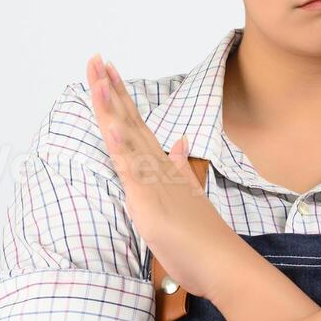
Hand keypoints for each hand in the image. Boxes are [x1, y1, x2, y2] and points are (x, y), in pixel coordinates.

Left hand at [84, 54, 250, 302]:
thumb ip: (178, 170)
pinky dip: (121, 145)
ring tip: (98, 77)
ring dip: (112, 107)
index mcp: (162, 168)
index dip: (120, 99)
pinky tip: (111, 124)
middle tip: (96, 58)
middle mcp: (158, 167)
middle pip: (129, 121)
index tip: (107, 73)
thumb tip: (178, 144)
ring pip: (129, 137)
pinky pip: (133, 168)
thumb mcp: (184, 198)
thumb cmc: (203, 239)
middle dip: (110, 90)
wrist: (224, 263)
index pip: (136, 126)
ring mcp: (155, 181)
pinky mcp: (151, 200)